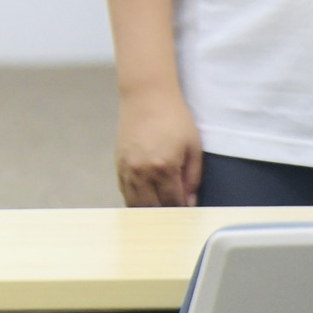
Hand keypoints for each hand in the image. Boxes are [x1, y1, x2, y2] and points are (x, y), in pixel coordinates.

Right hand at [116, 86, 202, 205]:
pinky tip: (145, 200)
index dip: (183, 212)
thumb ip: (193, 178)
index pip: (174, 203)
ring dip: (149, 211)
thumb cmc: (174, 118)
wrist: (146, 96)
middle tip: (177, 217)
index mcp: (164, 168)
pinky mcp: (119, 163)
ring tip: (161, 212)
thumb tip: (189, 201)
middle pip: (152, 208)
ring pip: (135, 203)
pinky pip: (124, 190)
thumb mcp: (193, 147)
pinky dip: (135, 199)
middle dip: (166, 216)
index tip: (190, 214)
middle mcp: (142, 171)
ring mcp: (127, 167)